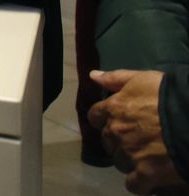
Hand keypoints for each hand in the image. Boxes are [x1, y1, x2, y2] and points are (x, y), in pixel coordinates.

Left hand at [88, 69, 182, 193]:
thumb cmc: (169, 95)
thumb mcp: (142, 79)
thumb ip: (116, 79)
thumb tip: (92, 77)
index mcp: (113, 109)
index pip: (96, 116)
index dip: (105, 119)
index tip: (117, 121)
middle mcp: (116, 132)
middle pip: (108, 140)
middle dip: (119, 140)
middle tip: (139, 139)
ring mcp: (130, 154)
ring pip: (120, 162)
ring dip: (130, 160)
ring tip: (148, 156)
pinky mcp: (146, 173)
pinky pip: (134, 185)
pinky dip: (140, 183)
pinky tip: (149, 179)